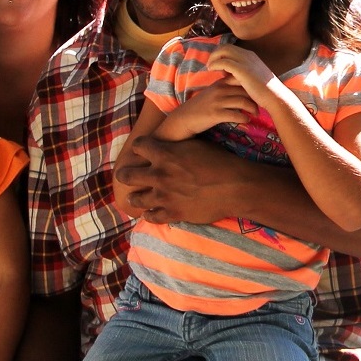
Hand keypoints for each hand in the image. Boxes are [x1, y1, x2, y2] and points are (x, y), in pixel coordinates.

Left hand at [116, 136, 247, 224]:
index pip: (138, 146)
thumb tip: (169, 144)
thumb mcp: (196, 145)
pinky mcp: (172, 213)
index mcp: (164, 154)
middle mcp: (159, 175)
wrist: (235, 186)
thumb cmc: (219, 161)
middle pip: (127, 175)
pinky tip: (148, 213)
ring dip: (135, 197)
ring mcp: (164, 196)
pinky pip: (152, 217)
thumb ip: (176, 146)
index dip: (139, 147)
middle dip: (124, 174)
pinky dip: (149, 214)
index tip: (140, 151)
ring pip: (136, 199)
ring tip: (134, 197)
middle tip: (125, 175)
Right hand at [161, 77, 256, 138]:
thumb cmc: (200, 106)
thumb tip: (243, 89)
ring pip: (243, 102)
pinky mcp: (215, 114)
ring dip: (252, 109)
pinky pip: (236, 115)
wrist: (184, 118)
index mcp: (219, 83)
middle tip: (260, 106)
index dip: (252, 86)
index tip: (258, 93)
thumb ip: (225, 88)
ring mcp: (217, 102)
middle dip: (255, 99)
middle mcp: (219, 90)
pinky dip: (244, 119)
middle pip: (245, 91)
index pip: (240, 79)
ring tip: (255, 114)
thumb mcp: (212, 92)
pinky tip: (246, 121)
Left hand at [206, 45, 278, 104]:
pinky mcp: (242, 70)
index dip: (221, 54)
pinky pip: (223, 61)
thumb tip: (227, 74)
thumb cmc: (264, 92)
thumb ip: (240, 73)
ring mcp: (245, 61)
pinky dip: (215, 64)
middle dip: (215, 54)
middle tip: (209, 65)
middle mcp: (248, 55)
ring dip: (213, 58)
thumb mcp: (252, 78)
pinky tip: (211, 70)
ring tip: (209, 68)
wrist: (275, 97)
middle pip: (225, 46)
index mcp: (250, 56)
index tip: (216, 65)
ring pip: (223, 50)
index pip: (231, 48)